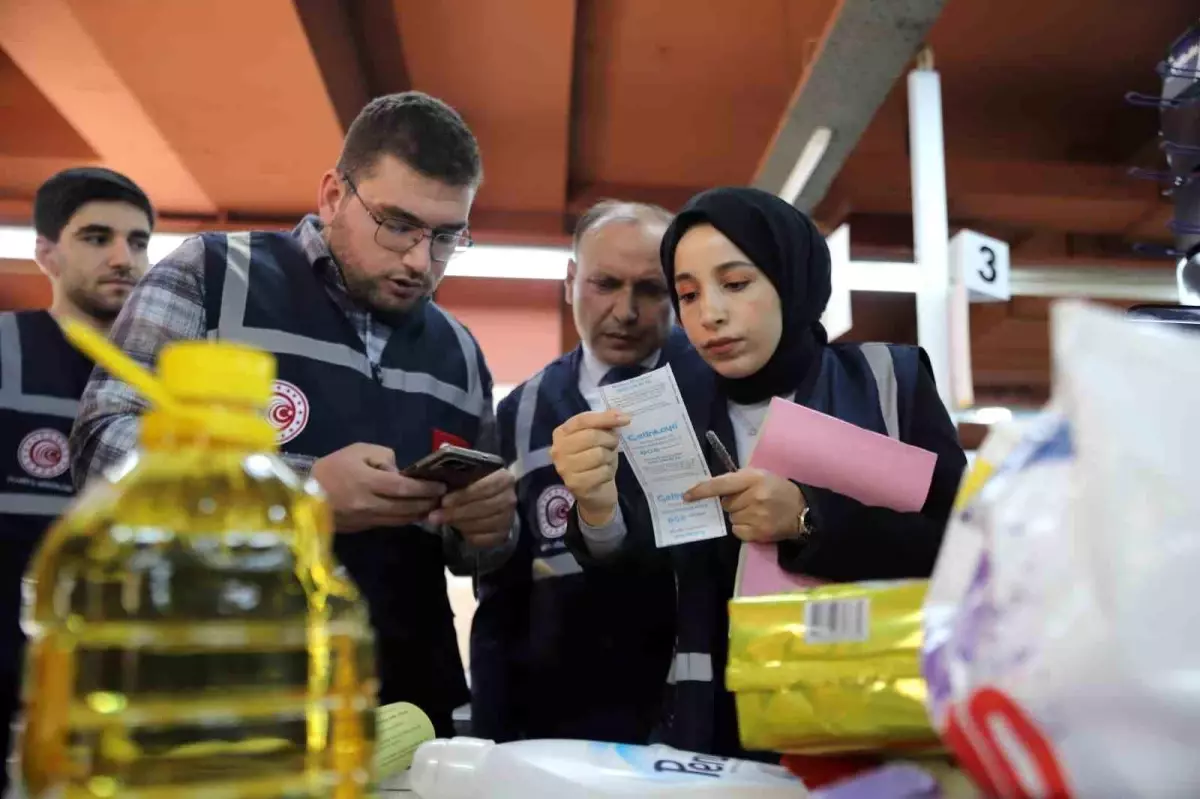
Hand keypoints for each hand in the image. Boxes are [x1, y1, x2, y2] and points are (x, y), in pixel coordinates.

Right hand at [310, 443, 445, 532]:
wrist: (303, 494)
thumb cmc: (332, 467)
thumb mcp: (357, 451)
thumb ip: (383, 457)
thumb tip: (400, 472)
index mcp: (367, 482)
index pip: (404, 487)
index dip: (425, 488)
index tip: (441, 486)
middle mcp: (369, 504)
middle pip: (406, 507)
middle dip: (427, 503)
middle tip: (442, 498)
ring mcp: (366, 519)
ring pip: (400, 520)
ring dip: (419, 514)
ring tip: (433, 507)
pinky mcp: (362, 528)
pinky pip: (389, 524)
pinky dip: (404, 519)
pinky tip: (413, 513)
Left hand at [429, 468, 516, 548]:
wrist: (494, 501)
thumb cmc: (477, 485)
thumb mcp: (471, 474)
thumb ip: (460, 474)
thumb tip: (440, 476)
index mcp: (504, 478)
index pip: (485, 487)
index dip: (463, 495)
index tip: (444, 501)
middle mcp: (510, 499)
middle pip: (483, 507)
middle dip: (456, 512)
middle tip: (435, 516)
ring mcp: (508, 519)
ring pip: (481, 524)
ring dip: (459, 524)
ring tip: (444, 521)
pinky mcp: (502, 535)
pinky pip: (482, 538)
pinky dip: (467, 535)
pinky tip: (458, 529)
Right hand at [549, 409, 628, 524]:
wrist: (595, 493)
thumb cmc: (597, 460)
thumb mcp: (601, 438)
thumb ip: (606, 423)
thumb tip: (620, 415)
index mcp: (561, 433)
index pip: (583, 420)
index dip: (605, 418)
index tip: (625, 419)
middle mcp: (558, 449)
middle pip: (592, 436)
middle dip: (609, 440)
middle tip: (612, 446)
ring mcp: (564, 468)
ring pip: (599, 454)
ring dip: (609, 457)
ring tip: (606, 462)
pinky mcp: (575, 484)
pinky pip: (602, 472)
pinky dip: (608, 472)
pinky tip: (603, 475)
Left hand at [684, 468, 806, 542]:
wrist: (802, 511)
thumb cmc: (777, 489)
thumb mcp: (760, 475)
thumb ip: (737, 480)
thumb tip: (710, 488)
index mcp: (753, 478)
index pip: (721, 484)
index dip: (702, 490)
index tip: (687, 496)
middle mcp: (754, 496)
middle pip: (725, 504)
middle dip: (732, 503)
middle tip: (748, 501)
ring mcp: (757, 516)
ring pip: (731, 518)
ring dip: (738, 515)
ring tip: (755, 512)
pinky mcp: (759, 533)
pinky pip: (737, 531)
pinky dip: (743, 527)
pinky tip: (756, 522)